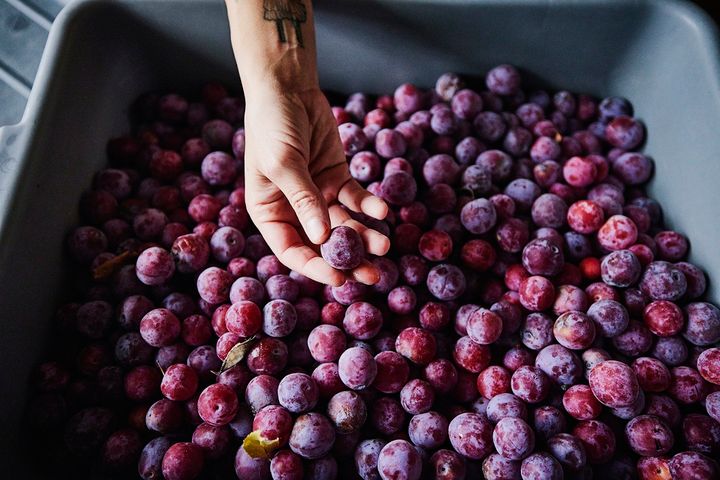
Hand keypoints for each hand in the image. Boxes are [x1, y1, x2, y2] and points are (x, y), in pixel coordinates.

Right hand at [243, 85, 389, 286]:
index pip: (293, 251)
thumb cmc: (272, 125)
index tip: (340, 279)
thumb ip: (304, 200)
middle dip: (348, 260)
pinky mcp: (337, 178)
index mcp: (270, 213)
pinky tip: (383, 210)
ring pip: (344, 224)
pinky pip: (356, 198)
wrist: (287, 88)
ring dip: (364, 236)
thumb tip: (322, 238)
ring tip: (385, 245)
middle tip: (374, 275)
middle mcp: (293, 210)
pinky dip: (369, 205)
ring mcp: (317, 194)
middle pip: (323, 244)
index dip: (316, 267)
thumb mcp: (283, 164)